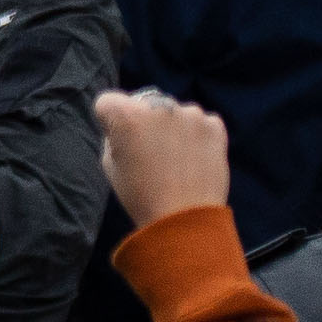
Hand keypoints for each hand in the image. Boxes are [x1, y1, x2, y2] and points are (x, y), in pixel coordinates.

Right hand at [94, 90, 231, 224]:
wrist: (184, 219)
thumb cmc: (140, 195)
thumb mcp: (109, 165)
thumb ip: (114, 137)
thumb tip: (125, 128)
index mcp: (126, 115)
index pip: (108, 102)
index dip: (109, 121)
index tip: (119, 139)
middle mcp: (159, 105)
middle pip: (144, 104)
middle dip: (144, 121)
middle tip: (150, 151)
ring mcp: (191, 113)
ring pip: (174, 112)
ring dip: (172, 126)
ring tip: (175, 158)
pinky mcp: (214, 125)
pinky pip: (201, 122)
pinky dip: (197, 135)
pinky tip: (194, 157)